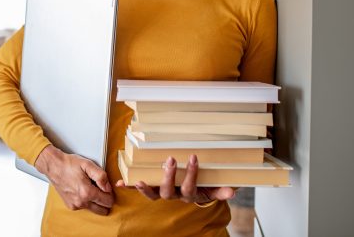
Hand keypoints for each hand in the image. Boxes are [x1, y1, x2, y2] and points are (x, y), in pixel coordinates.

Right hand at [35, 145, 113, 214]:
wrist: (53, 166)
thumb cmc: (69, 164)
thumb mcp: (87, 164)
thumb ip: (101, 176)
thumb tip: (108, 188)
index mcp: (87, 192)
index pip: (108, 202)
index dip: (110, 193)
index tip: (105, 186)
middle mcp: (81, 202)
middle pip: (103, 210)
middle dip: (105, 200)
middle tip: (100, 188)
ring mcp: (75, 206)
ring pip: (95, 210)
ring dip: (96, 202)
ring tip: (90, 188)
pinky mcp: (71, 206)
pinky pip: (85, 208)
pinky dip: (87, 201)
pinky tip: (82, 190)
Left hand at [115, 155, 235, 203]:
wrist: (193, 194)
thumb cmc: (202, 186)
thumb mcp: (212, 188)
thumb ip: (220, 190)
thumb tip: (233, 191)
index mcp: (189, 194)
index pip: (190, 187)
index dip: (191, 174)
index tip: (192, 158)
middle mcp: (174, 195)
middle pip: (169, 191)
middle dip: (168, 176)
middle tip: (170, 160)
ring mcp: (162, 193)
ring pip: (152, 194)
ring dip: (145, 188)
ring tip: (139, 180)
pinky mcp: (151, 188)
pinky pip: (139, 189)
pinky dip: (129, 187)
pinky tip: (120, 183)